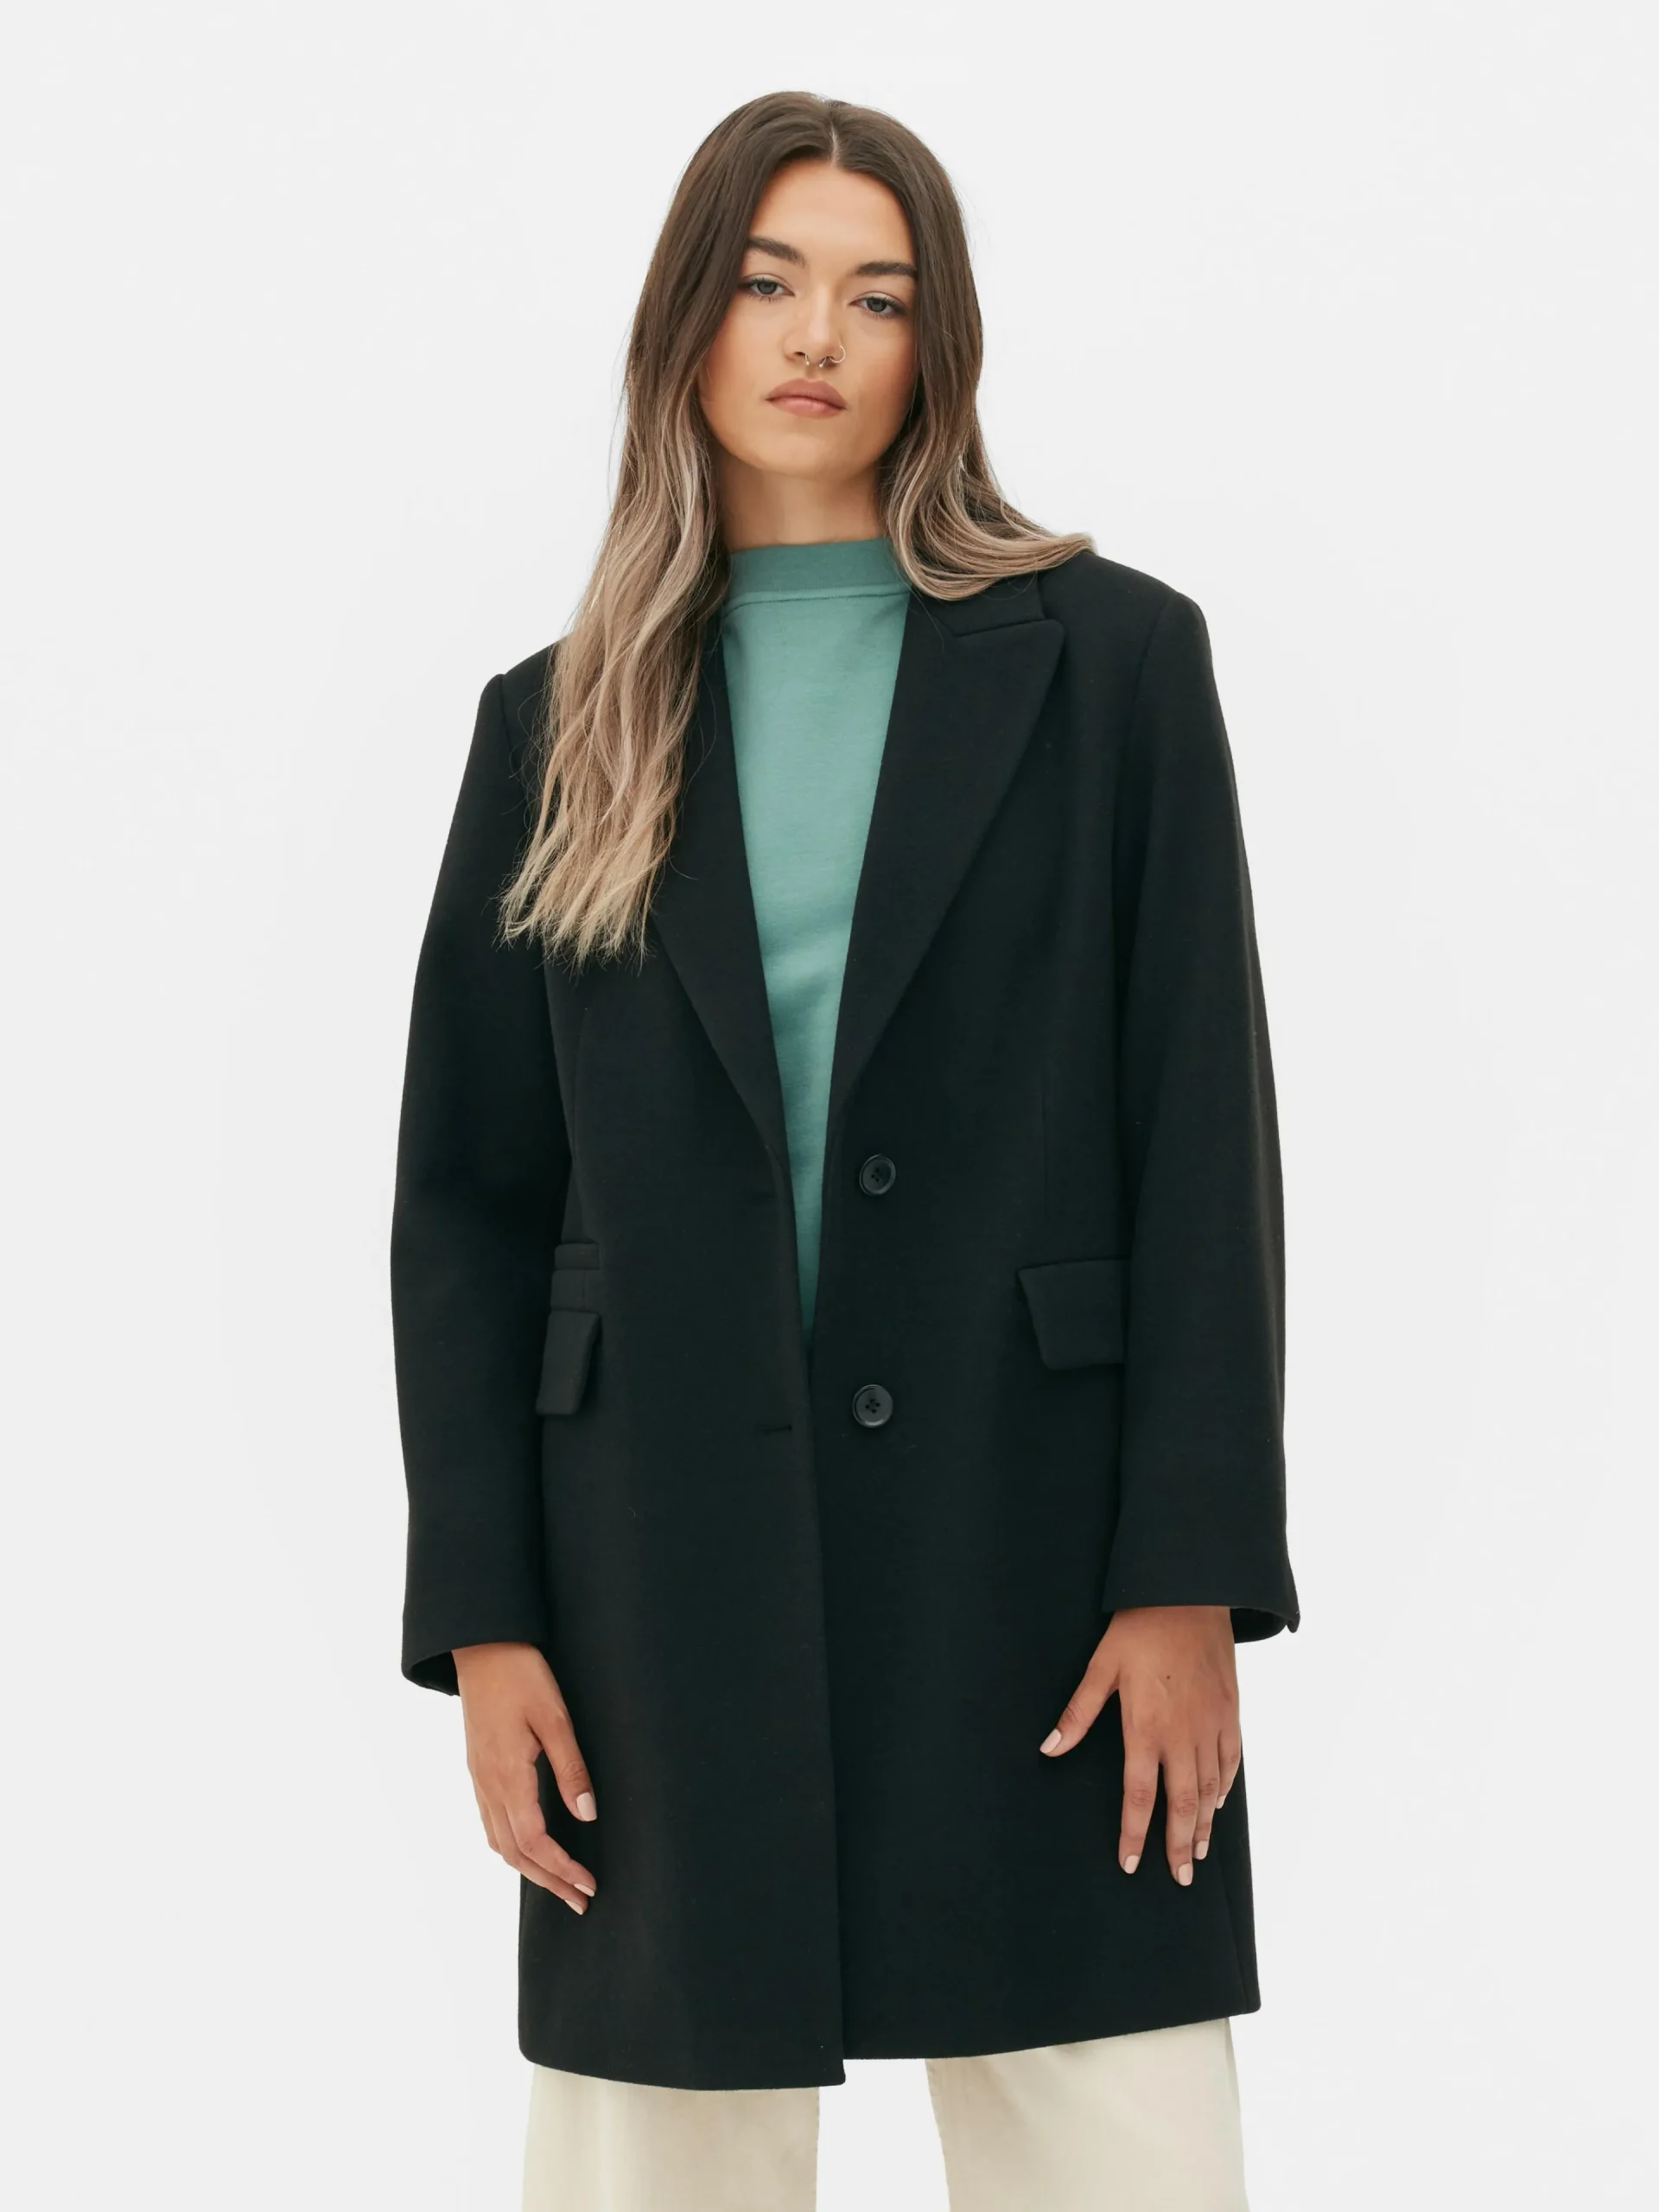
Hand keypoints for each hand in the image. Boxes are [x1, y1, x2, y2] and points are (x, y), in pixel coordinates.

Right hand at [453, 1641, 597, 1914]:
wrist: (482, 1647)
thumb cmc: (522, 1675)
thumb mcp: (555, 1717)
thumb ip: (571, 1768)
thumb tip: (587, 1816)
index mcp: (507, 1775)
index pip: (533, 1842)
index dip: (561, 1869)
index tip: (588, 1885)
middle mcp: (487, 1785)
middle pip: (514, 1853)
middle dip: (548, 1881)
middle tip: (581, 1900)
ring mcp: (478, 1779)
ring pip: (499, 1843)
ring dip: (530, 1869)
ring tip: (560, 1884)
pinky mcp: (477, 1770)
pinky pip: (491, 1823)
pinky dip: (512, 1847)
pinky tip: (531, 1849)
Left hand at [1038, 1604, 1240, 1885]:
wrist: (1189, 1594)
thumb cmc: (1138, 1629)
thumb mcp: (1100, 1668)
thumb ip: (1077, 1714)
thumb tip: (1049, 1749)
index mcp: (1146, 1728)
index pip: (1139, 1796)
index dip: (1134, 1834)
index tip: (1129, 1864)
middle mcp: (1182, 1735)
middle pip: (1182, 1805)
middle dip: (1179, 1846)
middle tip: (1179, 1878)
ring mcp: (1211, 1725)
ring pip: (1210, 1789)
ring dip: (1205, 1825)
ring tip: (1199, 1854)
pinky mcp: (1230, 1711)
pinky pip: (1231, 1760)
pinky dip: (1225, 1786)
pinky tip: (1219, 1803)